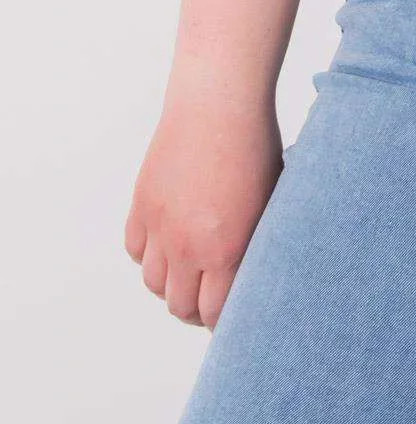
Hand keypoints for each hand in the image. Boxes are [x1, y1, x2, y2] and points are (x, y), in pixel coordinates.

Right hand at [123, 87, 284, 329]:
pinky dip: (149, 254)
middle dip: (198, 309)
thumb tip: (260, 275)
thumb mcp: (272, 202)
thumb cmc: (257, 146)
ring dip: (171, 284)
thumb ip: (259, 244)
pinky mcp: (142, 205)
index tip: (236, 317)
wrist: (219, 102)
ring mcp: (159, 226)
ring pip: (153, 282)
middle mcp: (187, 245)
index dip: (225, 321)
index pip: (214, 314)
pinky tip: (169, 243)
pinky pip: (135, 250)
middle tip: (212, 298)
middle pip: (180, 306)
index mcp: (226, 249)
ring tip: (190, 273)